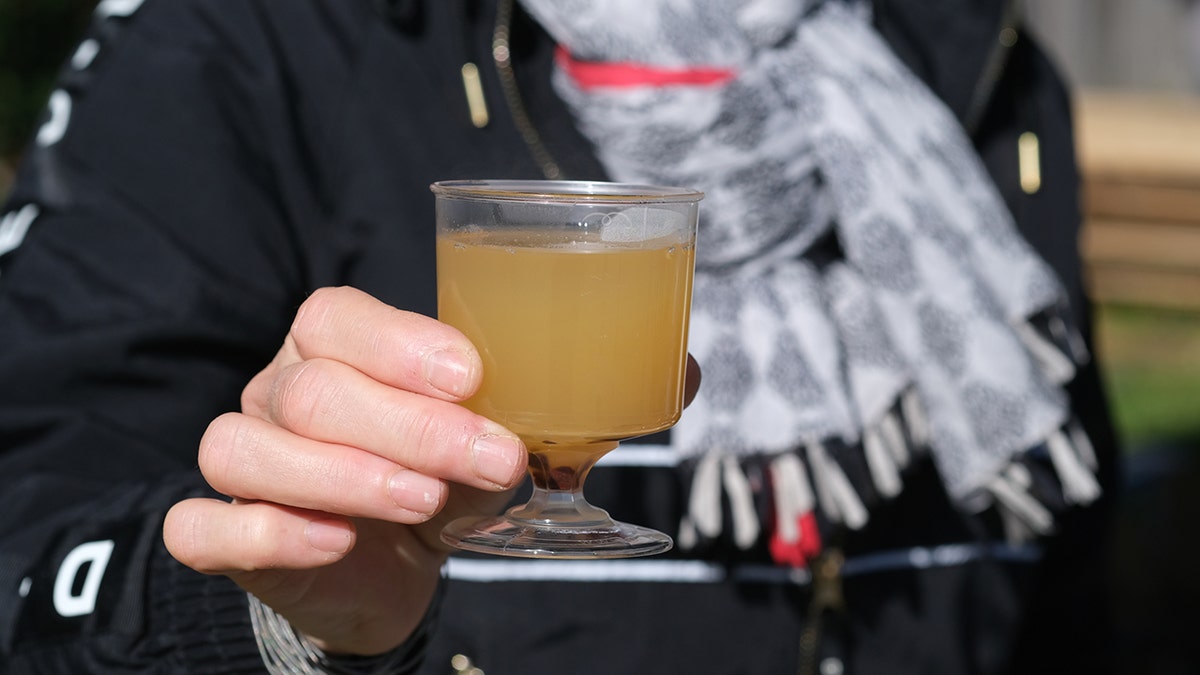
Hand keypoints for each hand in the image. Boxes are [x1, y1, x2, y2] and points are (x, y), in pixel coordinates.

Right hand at [163, 286, 526, 654]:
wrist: (393, 575)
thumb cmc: (432, 489)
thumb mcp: (471, 458)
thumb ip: (484, 442)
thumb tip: (503, 445)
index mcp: (328, 349)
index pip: (335, 319)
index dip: (400, 346)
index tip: (469, 378)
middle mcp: (274, 395)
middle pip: (310, 391)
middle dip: (407, 428)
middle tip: (480, 460)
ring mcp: (240, 464)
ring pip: (243, 450)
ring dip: (343, 477)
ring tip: (421, 500)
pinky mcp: (221, 538)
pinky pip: (200, 528)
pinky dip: (268, 535)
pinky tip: (336, 542)